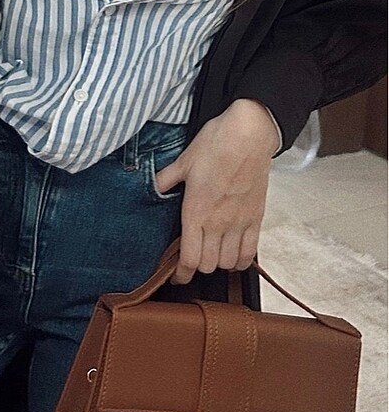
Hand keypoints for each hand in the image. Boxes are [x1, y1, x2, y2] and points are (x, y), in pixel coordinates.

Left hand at [155, 99, 279, 284]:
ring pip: (228, 263)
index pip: (189, 259)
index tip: (176, 277)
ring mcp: (239, 223)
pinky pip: (250, 252)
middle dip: (198, 267)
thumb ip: (165, 180)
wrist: (250, 134)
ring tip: (212, 255)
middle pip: (208, 265)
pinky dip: (241, 260)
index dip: (181, 275)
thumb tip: (153, 188)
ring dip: (219, 264)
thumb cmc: (216, 144)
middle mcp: (218, 223)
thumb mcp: (183, 161)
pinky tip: (234, 257)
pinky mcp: (256, 218)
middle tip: (192, 259)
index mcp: (196, 212)